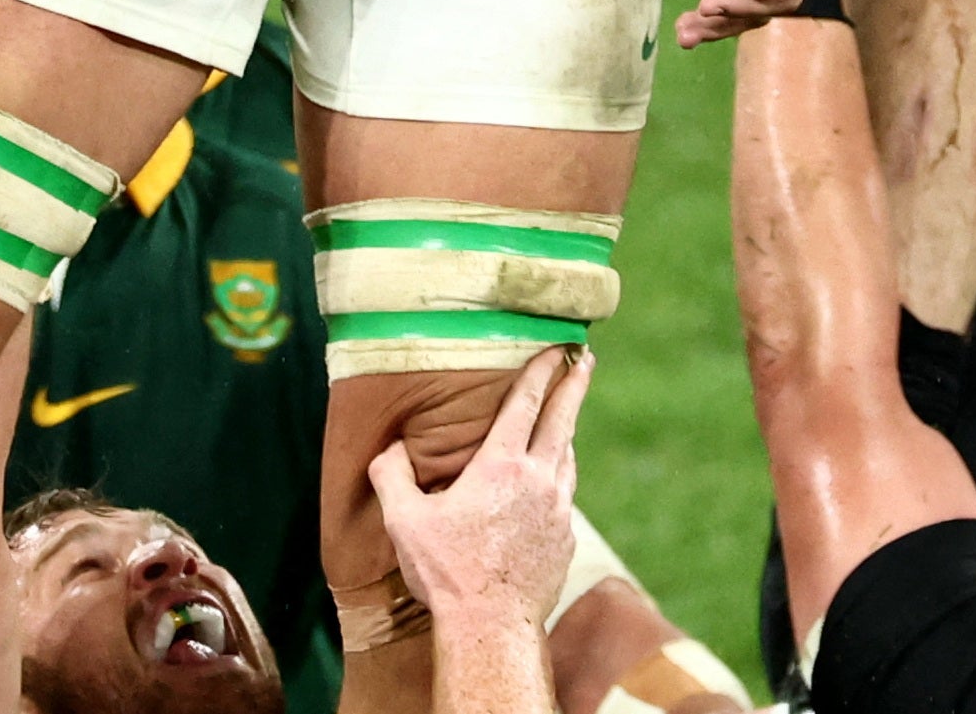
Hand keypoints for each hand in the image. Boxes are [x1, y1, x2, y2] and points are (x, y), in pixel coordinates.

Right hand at [366, 347, 588, 644]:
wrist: (491, 627)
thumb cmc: (447, 573)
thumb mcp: (405, 522)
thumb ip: (392, 477)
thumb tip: (389, 451)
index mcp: (501, 466)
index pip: (526, 404)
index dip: (541, 371)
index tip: (557, 349)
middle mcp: (538, 479)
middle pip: (562, 419)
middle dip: (574, 385)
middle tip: (586, 360)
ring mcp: (558, 510)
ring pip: (567, 458)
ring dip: (566, 433)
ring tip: (564, 420)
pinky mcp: (565, 540)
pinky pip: (564, 498)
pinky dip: (559, 481)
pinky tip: (550, 487)